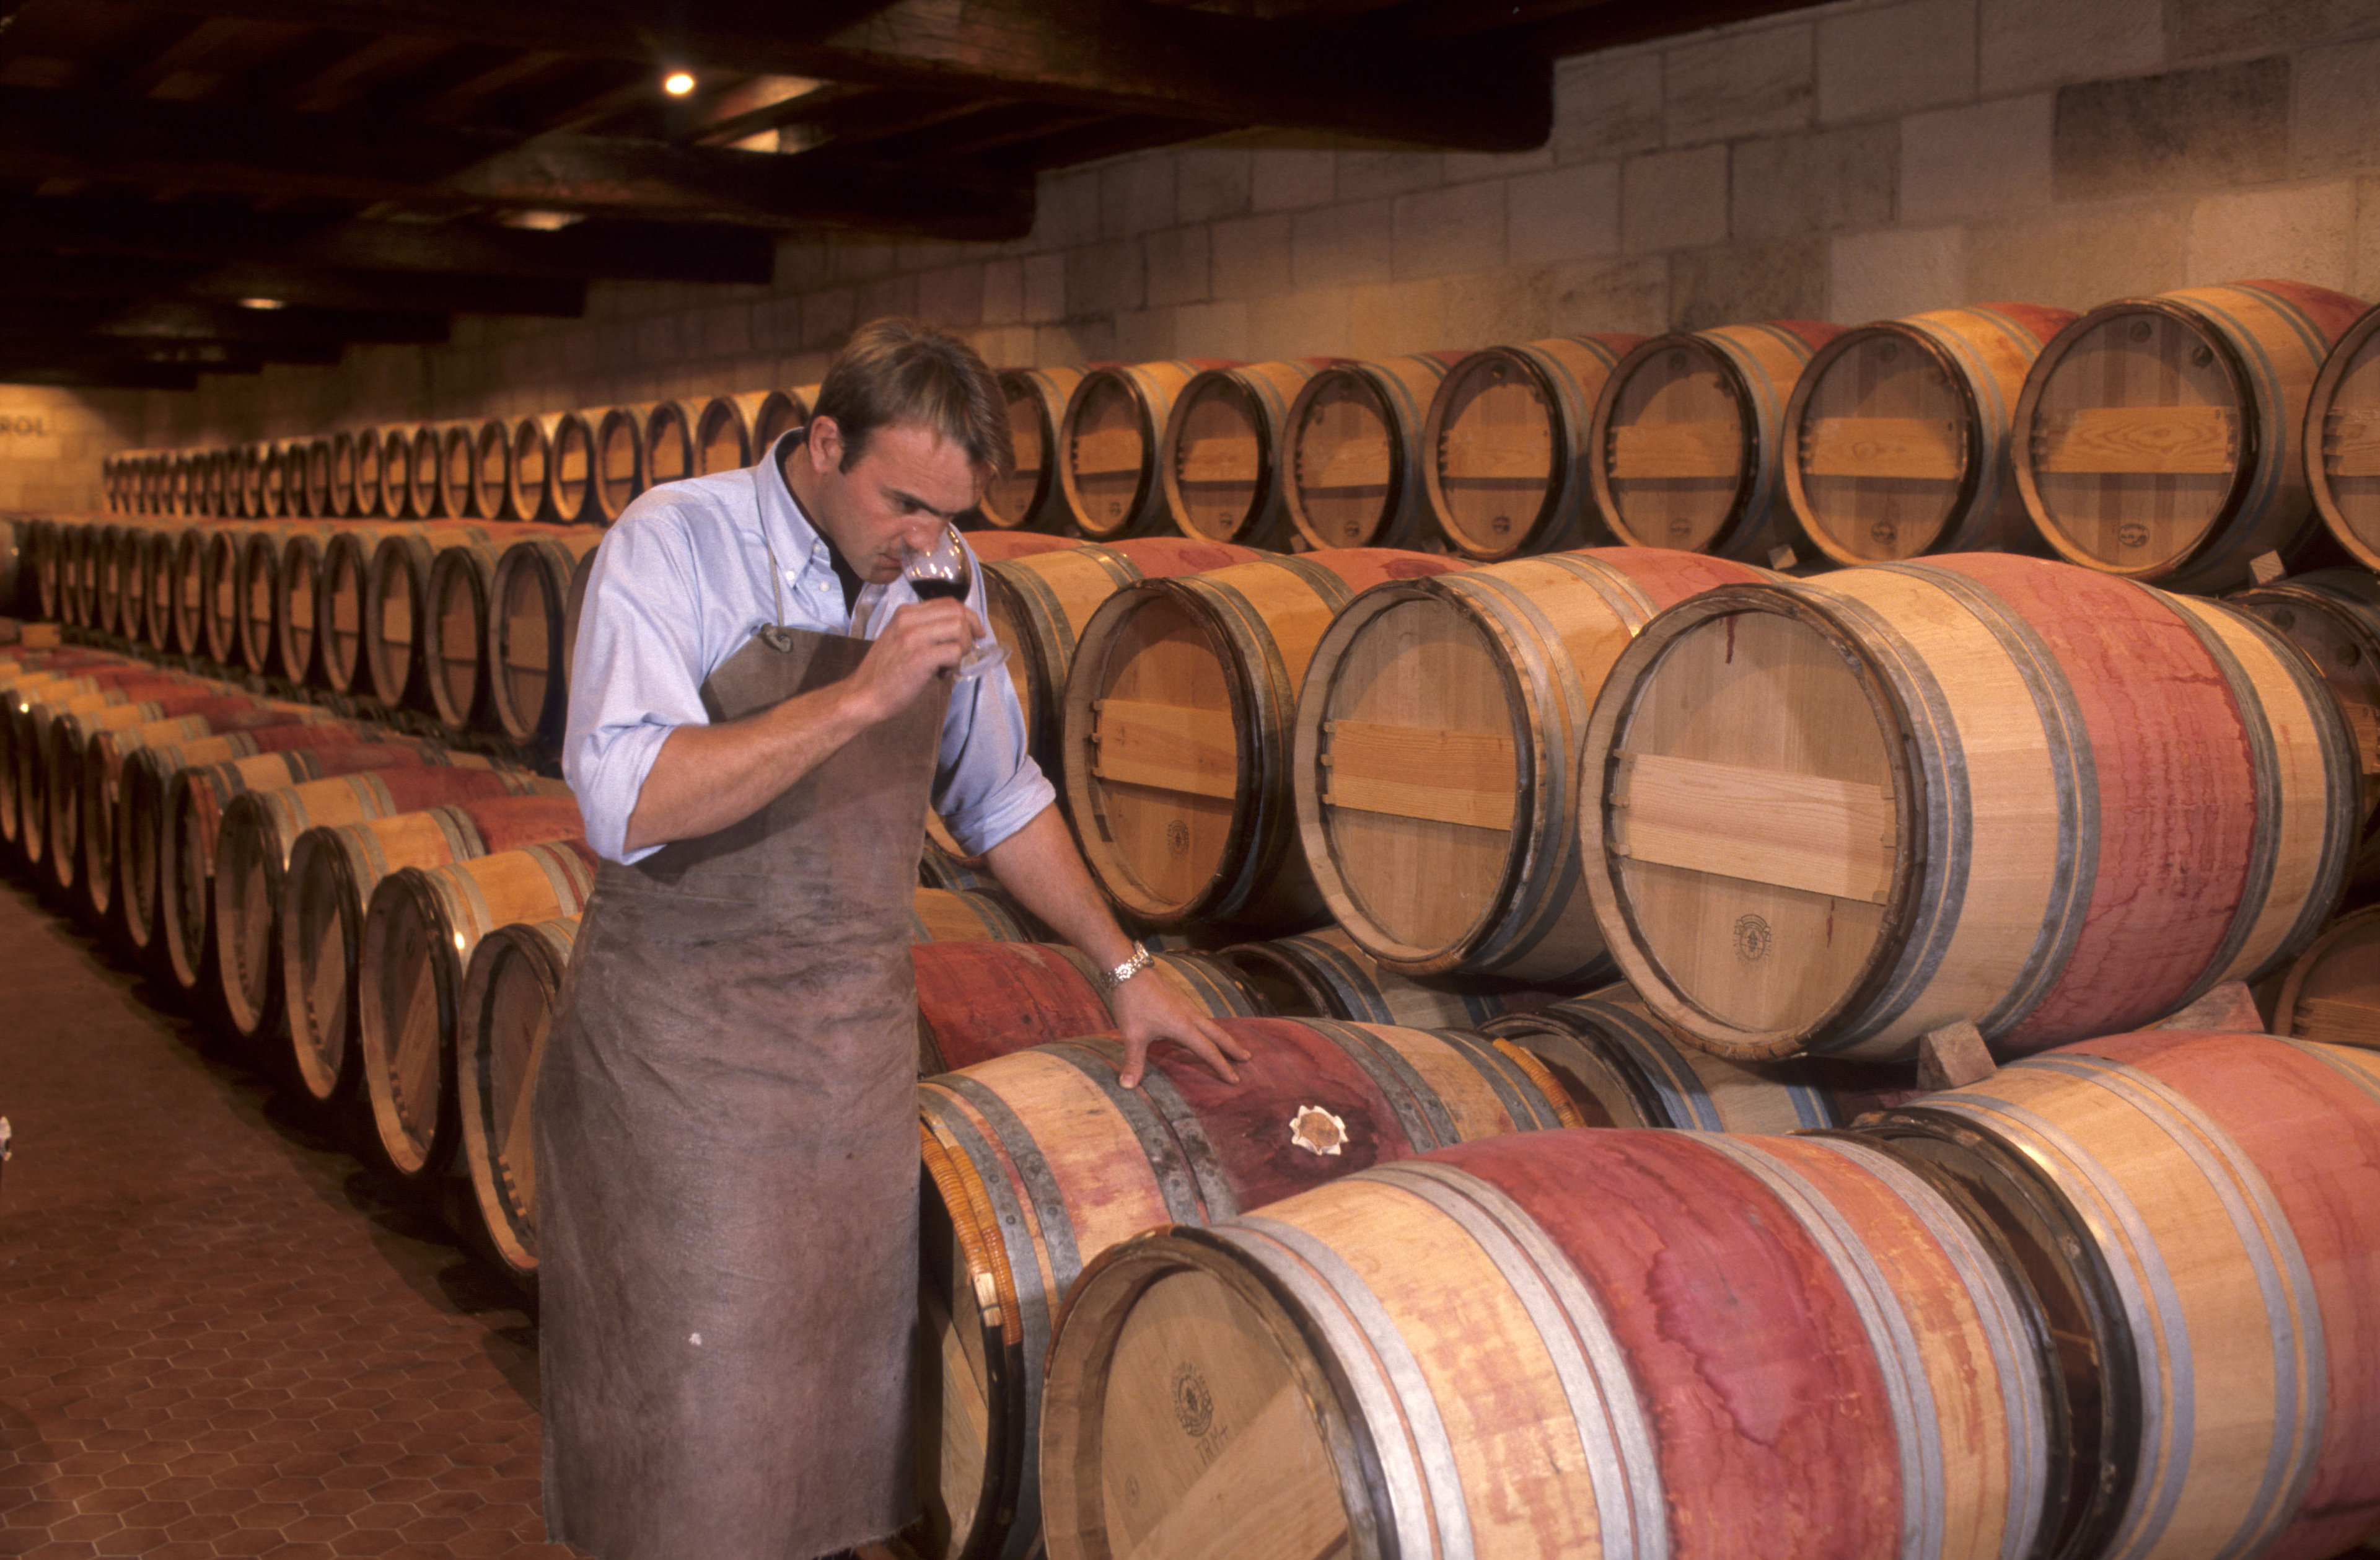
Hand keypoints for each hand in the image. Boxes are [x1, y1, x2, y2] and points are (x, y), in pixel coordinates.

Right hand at [844, 599, 987, 721]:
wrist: (863, 695)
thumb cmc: (884, 672)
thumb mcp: (898, 638)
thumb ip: (922, 629)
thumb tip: (957, 628)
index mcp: (905, 613)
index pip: (948, 602)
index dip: (968, 616)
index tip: (975, 632)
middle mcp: (909, 620)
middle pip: (957, 611)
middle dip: (970, 630)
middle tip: (967, 650)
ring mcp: (914, 637)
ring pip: (959, 628)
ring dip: (964, 647)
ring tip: (952, 663)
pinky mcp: (920, 657)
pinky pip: (955, 651)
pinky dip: (957, 663)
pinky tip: (944, 674)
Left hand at [1108, 971, 1251, 1088]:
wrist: (1129, 969)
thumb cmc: (1132, 1002)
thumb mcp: (1132, 1034)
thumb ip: (1133, 1061)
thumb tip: (1127, 1086)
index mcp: (1183, 1026)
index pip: (1208, 1051)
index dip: (1222, 1066)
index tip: (1235, 1080)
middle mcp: (1189, 1016)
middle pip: (1218, 1034)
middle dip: (1233, 1047)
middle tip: (1247, 1058)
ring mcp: (1185, 1006)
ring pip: (1210, 1024)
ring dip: (1222, 1036)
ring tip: (1229, 1045)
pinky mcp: (1178, 999)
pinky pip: (1200, 1017)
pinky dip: (1208, 1027)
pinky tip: (1201, 1029)